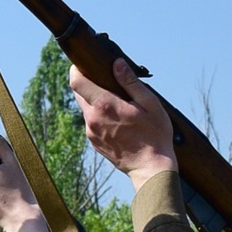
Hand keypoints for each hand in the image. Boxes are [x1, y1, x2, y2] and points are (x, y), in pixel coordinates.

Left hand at [69, 57, 175, 179]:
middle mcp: (92, 119)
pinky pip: (91, 123)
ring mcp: (91, 132)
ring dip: (96, 101)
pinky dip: (100, 116)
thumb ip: (130, 82)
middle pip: (78, 93)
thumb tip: (116, 63)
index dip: (77, 69)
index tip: (84, 64)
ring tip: (118, 103)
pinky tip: (118, 120)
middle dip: (88, 83)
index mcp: (104, 105)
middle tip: (107, 81)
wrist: (150, 168)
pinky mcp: (93, 142)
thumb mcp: (149, 104)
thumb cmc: (155, 135)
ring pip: (86, 108)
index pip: (76, 81)